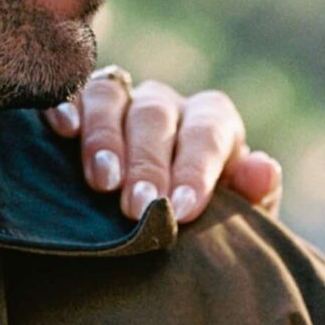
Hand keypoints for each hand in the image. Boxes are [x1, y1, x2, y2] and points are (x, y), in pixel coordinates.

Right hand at [44, 68, 282, 225]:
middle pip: (155, 116)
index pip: (207, 133)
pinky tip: (61, 129)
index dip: (194, 169)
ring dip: (104, 137)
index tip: (182, 209)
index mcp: (211, 124)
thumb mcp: (238, 219)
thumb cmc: (205, 228)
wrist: (169, 229)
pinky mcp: (81, 110)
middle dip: (146, 163)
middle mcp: (167, 106)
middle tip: (137, 208)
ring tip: (101, 182)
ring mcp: (122, 103)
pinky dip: (64, 106)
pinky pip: (71, 95)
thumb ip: (253, 197)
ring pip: (111, 98)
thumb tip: (264, 168)